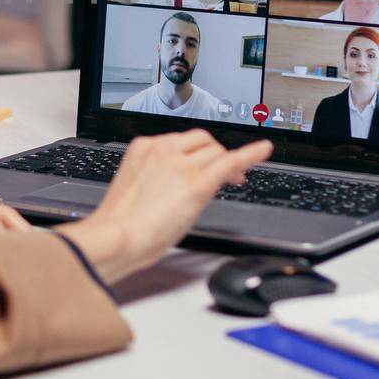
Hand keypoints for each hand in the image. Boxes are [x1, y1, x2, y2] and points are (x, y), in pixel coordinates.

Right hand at [60, 129, 271, 283]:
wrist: (115, 238)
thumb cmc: (119, 225)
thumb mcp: (136, 189)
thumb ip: (157, 177)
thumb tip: (178, 185)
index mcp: (144, 148)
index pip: (182, 140)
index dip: (200, 153)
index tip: (205, 163)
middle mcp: (163, 149)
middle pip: (203, 142)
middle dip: (216, 156)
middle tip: (228, 175)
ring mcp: (180, 164)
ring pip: (216, 153)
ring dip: (228, 165)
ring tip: (236, 180)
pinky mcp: (196, 183)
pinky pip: (230, 162)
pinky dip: (250, 154)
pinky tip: (263, 150)